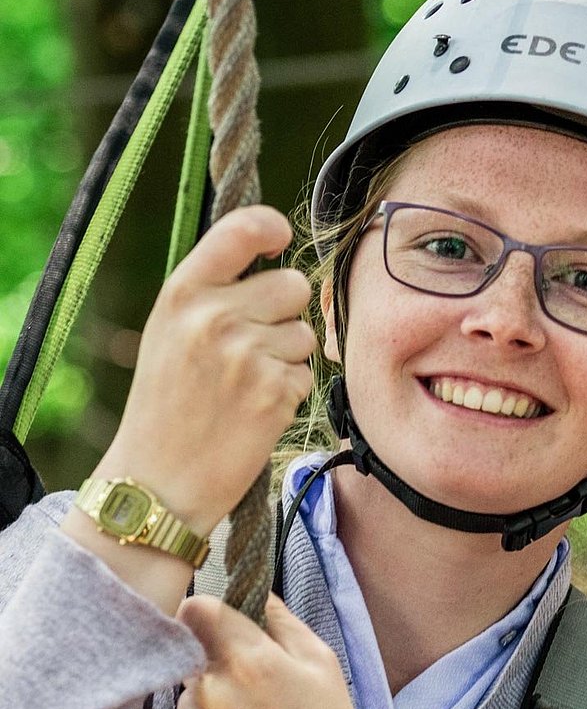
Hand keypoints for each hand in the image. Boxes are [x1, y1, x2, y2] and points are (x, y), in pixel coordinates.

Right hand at [98, 206, 315, 533]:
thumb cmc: (167, 405)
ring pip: (305, 333)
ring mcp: (247, 355)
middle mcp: (215, 317)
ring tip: (246, 385)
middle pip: (293, 285)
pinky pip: (306, 374)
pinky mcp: (275, 392)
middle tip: (251, 346)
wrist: (157, 481)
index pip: (241, 228)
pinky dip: (288, 393)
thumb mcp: (169, 333)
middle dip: (283, 313)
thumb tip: (270, 256)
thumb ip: (213, 293)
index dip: (270, 228)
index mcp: (183, 293)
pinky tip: (254, 410)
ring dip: (287, 358)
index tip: (279, 238)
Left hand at [174, 594, 410, 708]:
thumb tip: (258, 597)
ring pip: (188, 695)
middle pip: (192, 653)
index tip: (220, 625)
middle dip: (216, 661)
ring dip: (210, 701)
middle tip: (254, 689)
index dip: (208, 613)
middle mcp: (212, 690)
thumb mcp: (324, 667)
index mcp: (251, 659)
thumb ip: (285, 623)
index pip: (198, 610)